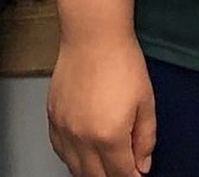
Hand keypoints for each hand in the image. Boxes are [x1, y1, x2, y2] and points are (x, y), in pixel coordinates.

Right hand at [48, 32, 155, 176]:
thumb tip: (142, 164)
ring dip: (91, 171)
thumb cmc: (122, 62)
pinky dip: (72, 157)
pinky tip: (83, 152)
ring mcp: (64, 129)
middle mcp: (83, 138)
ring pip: (75, 168)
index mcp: (109, 136)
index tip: (137, 172)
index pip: (120, 174)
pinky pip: (60, 150)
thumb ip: (145, 138)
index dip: (132, 176)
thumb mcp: (146, 101)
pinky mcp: (53, 118)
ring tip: (105, 164)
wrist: (93, 36)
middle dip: (112, 176)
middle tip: (122, 168)